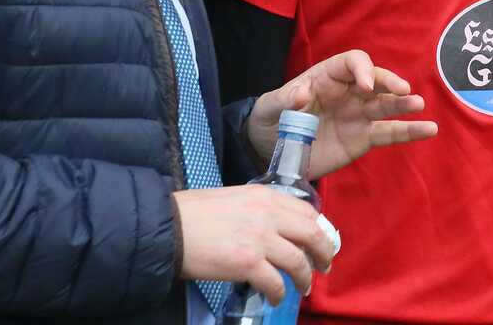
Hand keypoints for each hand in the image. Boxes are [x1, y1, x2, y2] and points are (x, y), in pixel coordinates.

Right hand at [173, 185, 331, 302]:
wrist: (168, 227)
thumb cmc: (193, 213)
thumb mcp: (234, 198)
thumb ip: (258, 209)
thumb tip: (274, 228)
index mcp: (265, 196)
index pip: (307, 211)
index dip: (319, 229)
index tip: (321, 241)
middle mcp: (267, 214)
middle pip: (312, 234)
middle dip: (323, 253)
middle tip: (324, 266)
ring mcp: (259, 239)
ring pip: (298, 261)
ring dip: (305, 278)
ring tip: (303, 287)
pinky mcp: (247, 263)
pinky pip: (275, 282)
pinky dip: (279, 293)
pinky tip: (275, 297)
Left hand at [248, 49, 436, 178]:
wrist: (272, 149)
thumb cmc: (271, 118)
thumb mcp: (270, 107)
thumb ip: (284, 101)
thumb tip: (301, 95)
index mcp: (326, 77)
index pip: (350, 63)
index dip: (361, 70)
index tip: (366, 85)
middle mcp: (348, 92)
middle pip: (376, 80)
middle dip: (389, 82)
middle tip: (403, 91)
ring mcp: (358, 115)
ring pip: (387, 106)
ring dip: (404, 104)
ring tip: (419, 105)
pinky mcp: (363, 138)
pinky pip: (389, 133)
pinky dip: (410, 131)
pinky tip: (430, 129)